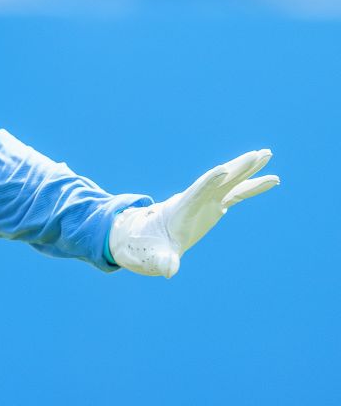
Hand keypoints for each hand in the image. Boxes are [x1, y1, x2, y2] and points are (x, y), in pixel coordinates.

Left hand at [109, 149, 278, 277]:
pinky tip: (273, 179)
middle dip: (236, 167)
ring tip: (267, 154)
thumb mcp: (157, 255)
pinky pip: (238, 192)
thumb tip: (168, 271)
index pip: (197, 192)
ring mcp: (208, 200)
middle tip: (257, 154)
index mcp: (182, 208)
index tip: (223, 169)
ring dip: (248, 168)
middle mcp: (197, 199)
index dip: (209, 181)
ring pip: (231, 181)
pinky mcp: (216, 204)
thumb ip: (163, 261)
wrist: (152, 237)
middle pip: (218, 179)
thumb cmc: (153, 246)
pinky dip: (253, 186)